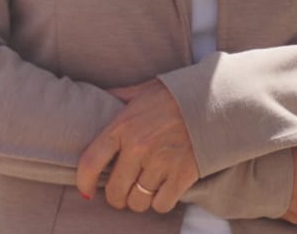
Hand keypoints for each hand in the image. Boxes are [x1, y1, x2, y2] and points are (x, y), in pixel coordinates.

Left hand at [75, 78, 199, 212]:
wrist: (213, 100)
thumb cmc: (174, 95)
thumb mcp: (140, 91)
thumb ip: (117, 97)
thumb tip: (97, 96)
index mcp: (122, 126)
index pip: (91, 162)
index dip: (84, 182)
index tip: (85, 190)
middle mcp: (138, 147)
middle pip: (115, 190)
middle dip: (116, 196)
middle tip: (121, 192)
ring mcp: (160, 163)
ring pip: (138, 201)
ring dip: (138, 200)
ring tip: (142, 191)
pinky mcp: (182, 176)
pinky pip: (161, 205)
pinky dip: (159, 202)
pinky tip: (161, 191)